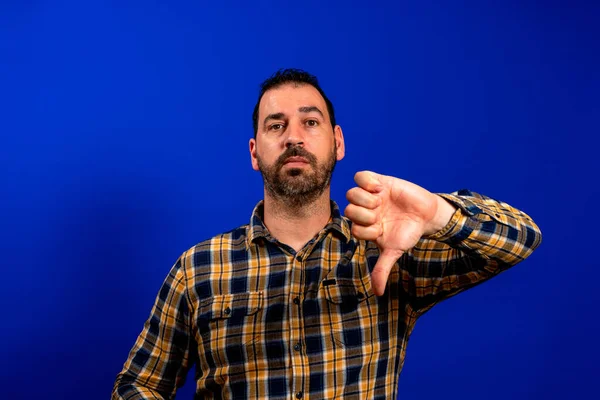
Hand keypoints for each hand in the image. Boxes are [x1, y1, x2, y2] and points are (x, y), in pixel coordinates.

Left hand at [345, 171, 455, 295]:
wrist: (426, 215)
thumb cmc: (408, 234)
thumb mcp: (394, 251)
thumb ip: (382, 269)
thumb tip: (378, 293)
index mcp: (365, 227)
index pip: (353, 228)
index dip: (365, 229)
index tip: (381, 229)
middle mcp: (364, 211)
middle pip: (349, 210)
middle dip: (364, 214)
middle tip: (379, 214)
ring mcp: (370, 196)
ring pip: (351, 193)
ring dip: (364, 198)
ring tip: (380, 200)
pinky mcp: (378, 182)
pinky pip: (360, 176)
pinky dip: (367, 182)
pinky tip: (380, 188)